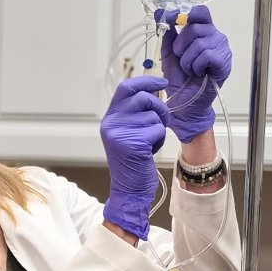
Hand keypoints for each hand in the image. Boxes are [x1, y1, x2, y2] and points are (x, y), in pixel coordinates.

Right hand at [100, 75, 168, 240]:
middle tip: (160, 122)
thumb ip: (134, 112)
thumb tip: (154, 90)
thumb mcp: (128, 133)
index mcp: (110, 118)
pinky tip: (149, 151)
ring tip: (150, 142)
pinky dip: (159, 140)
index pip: (126, 87)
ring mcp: (120, 133)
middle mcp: (111, 123)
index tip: (162, 82)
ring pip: (153, 115)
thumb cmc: (133, 161)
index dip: (146, 81)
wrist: (129, 189)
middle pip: (144, 98)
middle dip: (159, 108)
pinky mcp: (133, 143)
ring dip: (159, 128)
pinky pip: (157, 130)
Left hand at [156, 5, 231, 142]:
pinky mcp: (224, 62)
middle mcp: (215, 36)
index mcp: (204, 30)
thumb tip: (159, 12)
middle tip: (182, 60)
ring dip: (187, 60)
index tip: (172, 20)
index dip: (186, 13)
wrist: (184, 102)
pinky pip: (206, 55)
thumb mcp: (168, 52)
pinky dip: (196, 66)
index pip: (200, 12)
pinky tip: (198, 74)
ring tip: (190, 70)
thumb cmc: (179, 78)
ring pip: (199, 43)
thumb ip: (166, 32)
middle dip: (181, 46)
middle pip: (194, 27)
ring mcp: (222, 48)